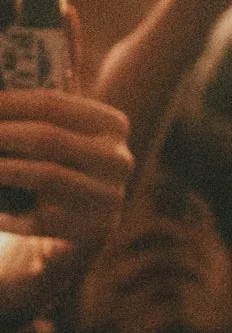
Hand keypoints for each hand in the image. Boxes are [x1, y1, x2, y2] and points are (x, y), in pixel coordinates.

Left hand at [0, 89, 133, 255]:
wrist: (85, 227)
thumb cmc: (61, 171)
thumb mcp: (62, 140)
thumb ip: (36, 121)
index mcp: (112, 125)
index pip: (51, 103)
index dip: (7, 103)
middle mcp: (118, 157)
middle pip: (46, 137)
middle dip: (0, 135)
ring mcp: (109, 194)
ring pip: (45, 175)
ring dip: (1, 169)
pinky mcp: (93, 229)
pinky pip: (39, 219)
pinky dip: (7, 215)